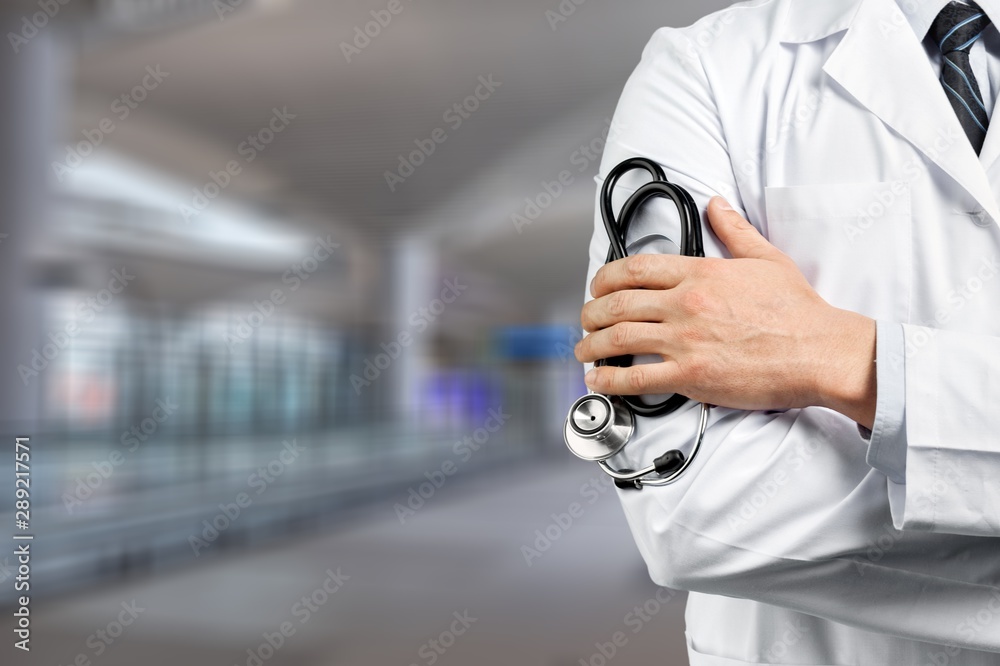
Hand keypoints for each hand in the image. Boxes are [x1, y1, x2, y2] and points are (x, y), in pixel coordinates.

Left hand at [574, 197, 876, 428]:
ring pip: (619, 338)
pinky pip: (636, 377)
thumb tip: (718, 205)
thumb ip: (735, 230)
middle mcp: (686, 304)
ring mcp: (685, 341)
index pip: (635, 269)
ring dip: (592, 344)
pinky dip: (609, 380)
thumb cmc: (798, 311)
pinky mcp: (691, 377)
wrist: (820, 351)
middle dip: (591, 312)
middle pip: (618, 303)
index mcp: (701, 274)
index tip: (597, 286)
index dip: (605, 277)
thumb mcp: (766, 258)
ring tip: (584, 349)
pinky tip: (597, 380)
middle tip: (585, 319)